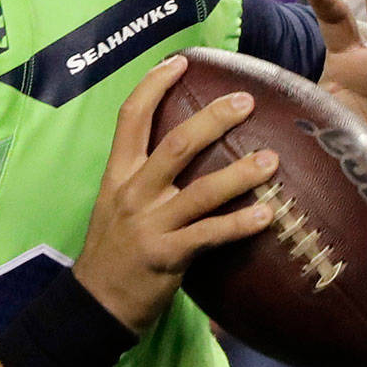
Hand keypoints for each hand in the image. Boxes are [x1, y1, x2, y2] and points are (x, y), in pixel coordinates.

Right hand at [74, 55, 280, 332]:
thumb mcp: (116, 204)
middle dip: (212, 120)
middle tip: (244, 101)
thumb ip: (145, 176)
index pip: (131, 118)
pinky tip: (268, 216)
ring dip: (240, 173)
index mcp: (118, 175)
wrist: (93, 304)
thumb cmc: (112, 251)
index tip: (179, 62)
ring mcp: (150, 226)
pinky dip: (240, 224)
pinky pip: (210, 235)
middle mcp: (132, 194)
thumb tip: (188, 146)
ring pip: (200, 191)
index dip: (153, 86)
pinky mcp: (167, 257)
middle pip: (174, 146)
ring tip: (272, 160)